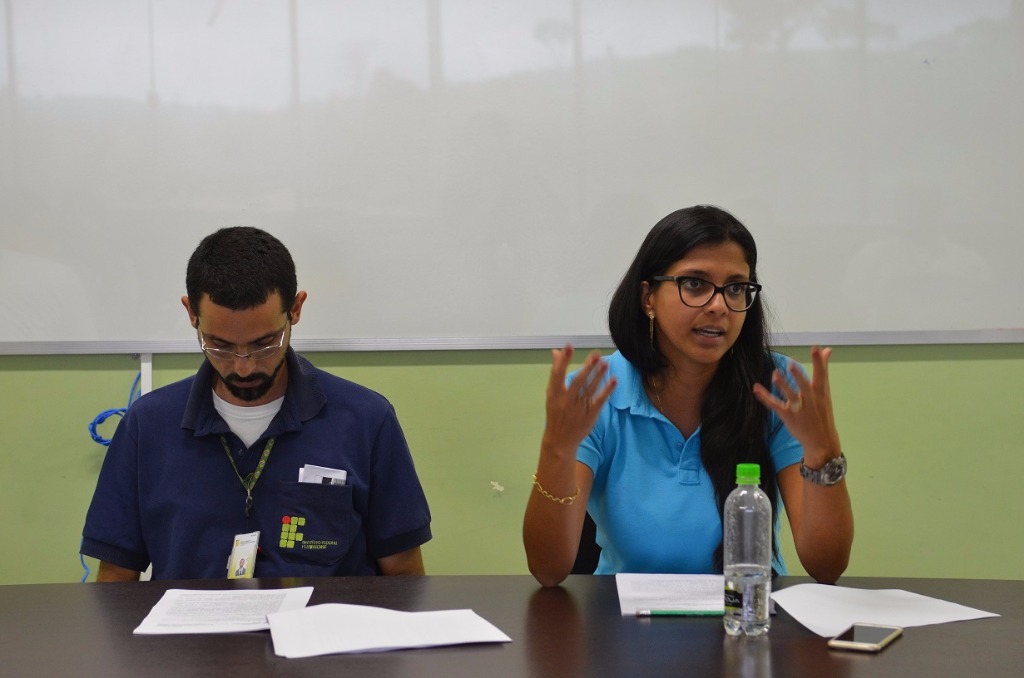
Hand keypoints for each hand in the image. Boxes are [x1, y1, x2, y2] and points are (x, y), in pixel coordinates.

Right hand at [542, 345, 616, 453]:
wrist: (560, 440)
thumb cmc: (556, 413)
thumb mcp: (552, 394)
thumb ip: (556, 373)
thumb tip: (555, 351)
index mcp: (554, 394)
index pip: (558, 374)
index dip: (563, 360)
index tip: (568, 346)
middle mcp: (566, 400)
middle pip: (577, 382)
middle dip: (587, 368)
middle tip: (596, 355)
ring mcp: (578, 408)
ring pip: (590, 389)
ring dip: (598, 376)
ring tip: (605, 363)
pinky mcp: (590, 415)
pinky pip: (600, 400)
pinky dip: (607, 390)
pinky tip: (614, 380)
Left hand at [752, 345, 841, 467]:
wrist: (822, 441)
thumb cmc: (822, 412)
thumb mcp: (825, 392)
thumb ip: (823, 370)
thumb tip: (826, 349)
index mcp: (821, 393)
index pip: (821, 375)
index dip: (818, 362)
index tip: (815, 348)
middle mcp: (811, 400)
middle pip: (805, 386)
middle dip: (798, 376)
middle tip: (791, 363)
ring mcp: (799, 409)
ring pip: (791, 396)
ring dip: (783, 386)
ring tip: (775, 375)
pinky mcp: (788, 416)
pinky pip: (775, 405)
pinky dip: (765, 397)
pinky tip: (756, 389)